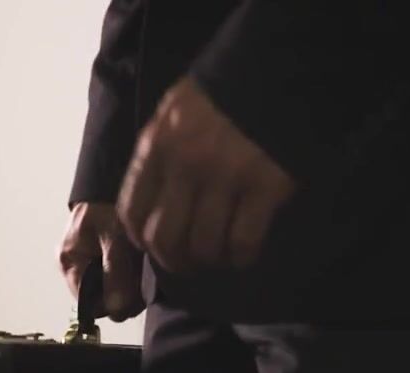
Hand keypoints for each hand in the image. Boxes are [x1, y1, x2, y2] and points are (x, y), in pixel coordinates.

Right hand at [60, 201, 144, 320]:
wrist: (111, 182)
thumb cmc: (108, 205)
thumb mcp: (115, 238)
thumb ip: (116, 274)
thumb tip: (118, 310)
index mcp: (69, 262)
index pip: (89, 305)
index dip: (112, 304)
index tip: (133, 294)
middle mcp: (74, 267)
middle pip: (100, 301)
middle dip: (123, 295)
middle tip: (142, 278)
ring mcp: (87, 264)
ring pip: (110, 292)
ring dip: (129, 286)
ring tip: (140, 267)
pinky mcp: (102, 260)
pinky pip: (116, 280)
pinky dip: (129, 276)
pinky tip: (138, 264)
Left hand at [117, 77, 295, 273]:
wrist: (276, 71)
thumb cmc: (222, 96)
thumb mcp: (174, 114)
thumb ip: (159, 154)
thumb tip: (152, 202)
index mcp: (159, 145)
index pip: (133, 212)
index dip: (142, 240)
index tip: (156, 247)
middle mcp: (187, 164)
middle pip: (165, 239)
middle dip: (175, 261)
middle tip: (189, 263)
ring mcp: (227, 177)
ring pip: (204, 246)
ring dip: (210, 261)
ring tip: (219, 258)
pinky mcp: (265, 188)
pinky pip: (244, 242)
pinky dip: (241, 257)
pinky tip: (244, 255)